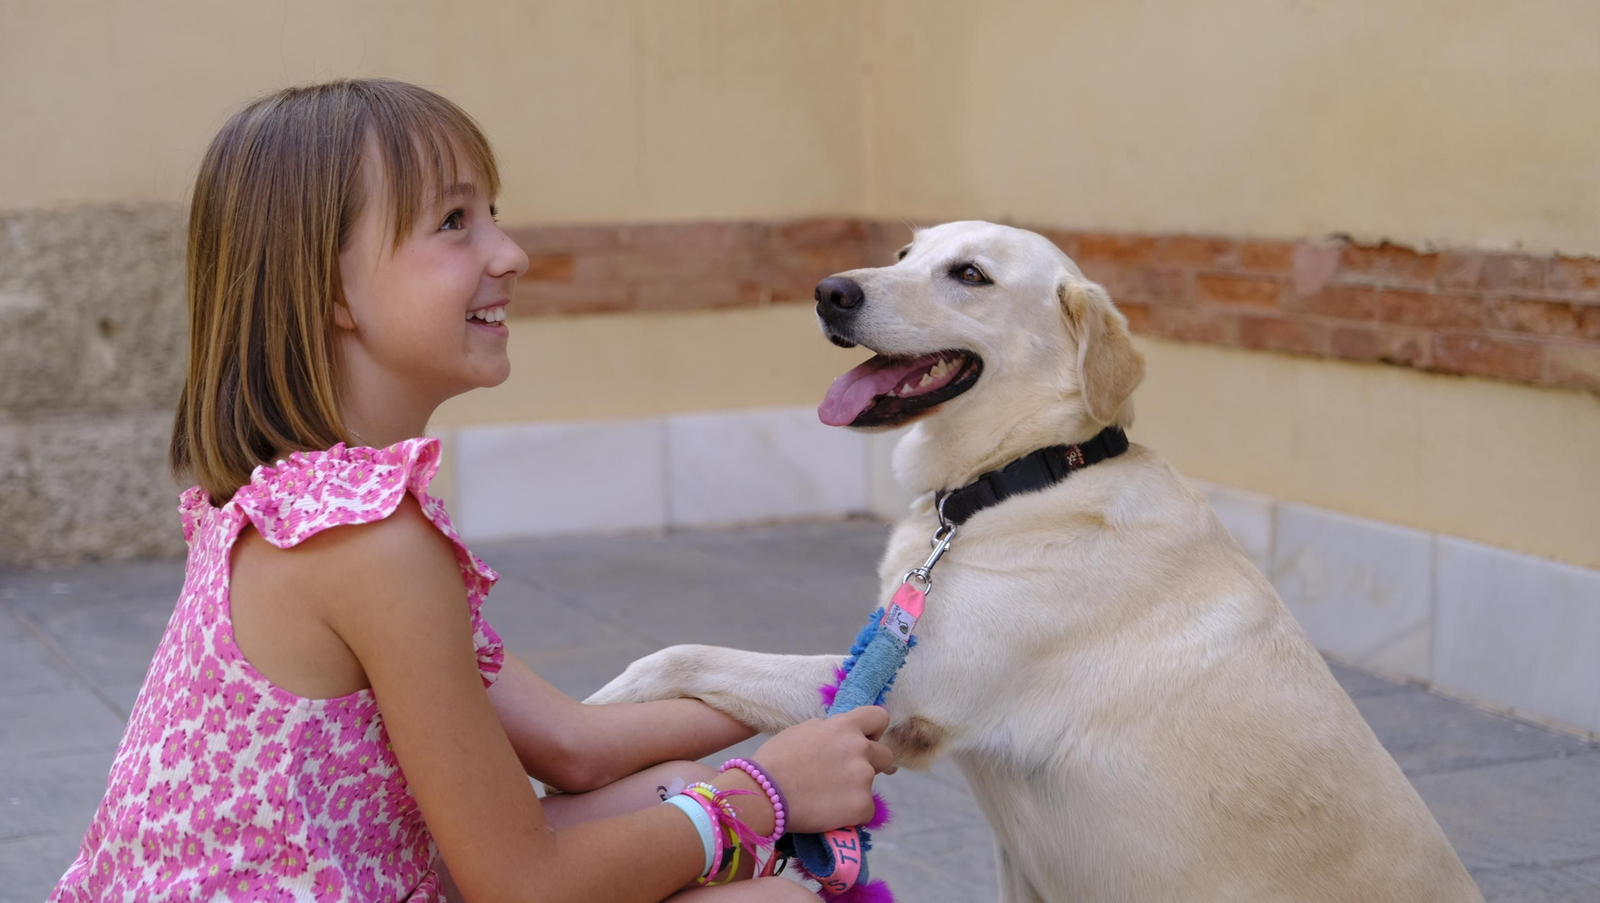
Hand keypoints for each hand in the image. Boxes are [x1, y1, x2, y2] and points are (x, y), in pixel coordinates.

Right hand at [752, 707, 894, 834]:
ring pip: (872, 784)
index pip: (879, 717)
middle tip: (848, 776)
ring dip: (856, 790)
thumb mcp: (801, 731)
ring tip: (829, 798)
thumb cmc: (774, 761)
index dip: (873, 731)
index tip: (865, 741)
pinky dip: (851, 814)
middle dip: (872, 764)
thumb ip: (827, 730)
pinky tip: (830, 813)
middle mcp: (859, 748)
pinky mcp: (862, 806)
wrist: (763, 795)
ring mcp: (863, 778)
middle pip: (885, 755)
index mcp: (844, 726)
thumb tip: (839, 735)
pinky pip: (866, 810)